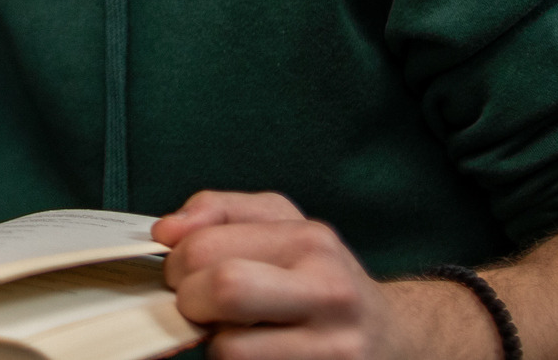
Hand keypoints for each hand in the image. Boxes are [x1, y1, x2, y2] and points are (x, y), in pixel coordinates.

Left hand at [153, 192, 408, 358]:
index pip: (205, 247)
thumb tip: (166, 231)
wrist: (391, 338)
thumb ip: (218, 210)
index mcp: (311, 242)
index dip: (176, 265)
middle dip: (191, 303)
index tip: (184, 275)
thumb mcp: (280, 224)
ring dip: (216, 345)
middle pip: (223, 292)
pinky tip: (261, 354)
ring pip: (230, 351)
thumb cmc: (320, 277)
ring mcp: (333, 351)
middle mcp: (330, 293)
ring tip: (239, 334)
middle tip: (200, 307)